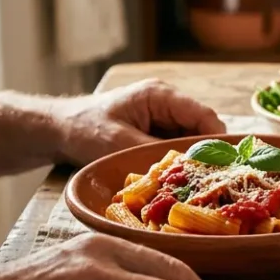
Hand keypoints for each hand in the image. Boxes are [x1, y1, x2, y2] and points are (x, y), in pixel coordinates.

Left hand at [55, 79, 225, 164]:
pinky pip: (175, 145)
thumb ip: (154, 151)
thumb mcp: (118, 143)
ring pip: (190, 139)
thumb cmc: (83, 129)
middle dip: (204, 153)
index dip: (216, 141)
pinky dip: (176, 161)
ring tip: (190, 183)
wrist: (56, 129)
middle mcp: (166, 101)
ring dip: (189, 159)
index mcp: (160, 95)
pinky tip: (173, 178)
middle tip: (206, 181)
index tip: (222, 167)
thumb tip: (186, 165)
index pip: (204, 115)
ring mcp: (161, 115)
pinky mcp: (154, 129)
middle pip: (201, 128)